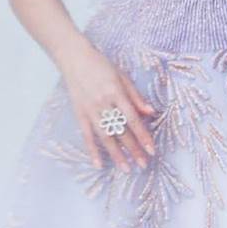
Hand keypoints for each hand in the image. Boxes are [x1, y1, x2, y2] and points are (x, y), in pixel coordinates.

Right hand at [59, 45, 157, 172]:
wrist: (74, 58)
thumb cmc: (101, 65)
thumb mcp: (122, 76)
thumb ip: (136, 96)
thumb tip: (151, 112)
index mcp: (116, 92)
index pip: (132, 119)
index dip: (143, 135)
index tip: (152, 149)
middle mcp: (103, 103)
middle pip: (120, 130)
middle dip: (133, 149)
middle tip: (144, 164)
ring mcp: (90, 110)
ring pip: (105, 137)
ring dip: (116, 154)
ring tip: (126, 169)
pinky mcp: (79, 114)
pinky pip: (86, 136)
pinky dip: (92, 151)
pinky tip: (98, 164)